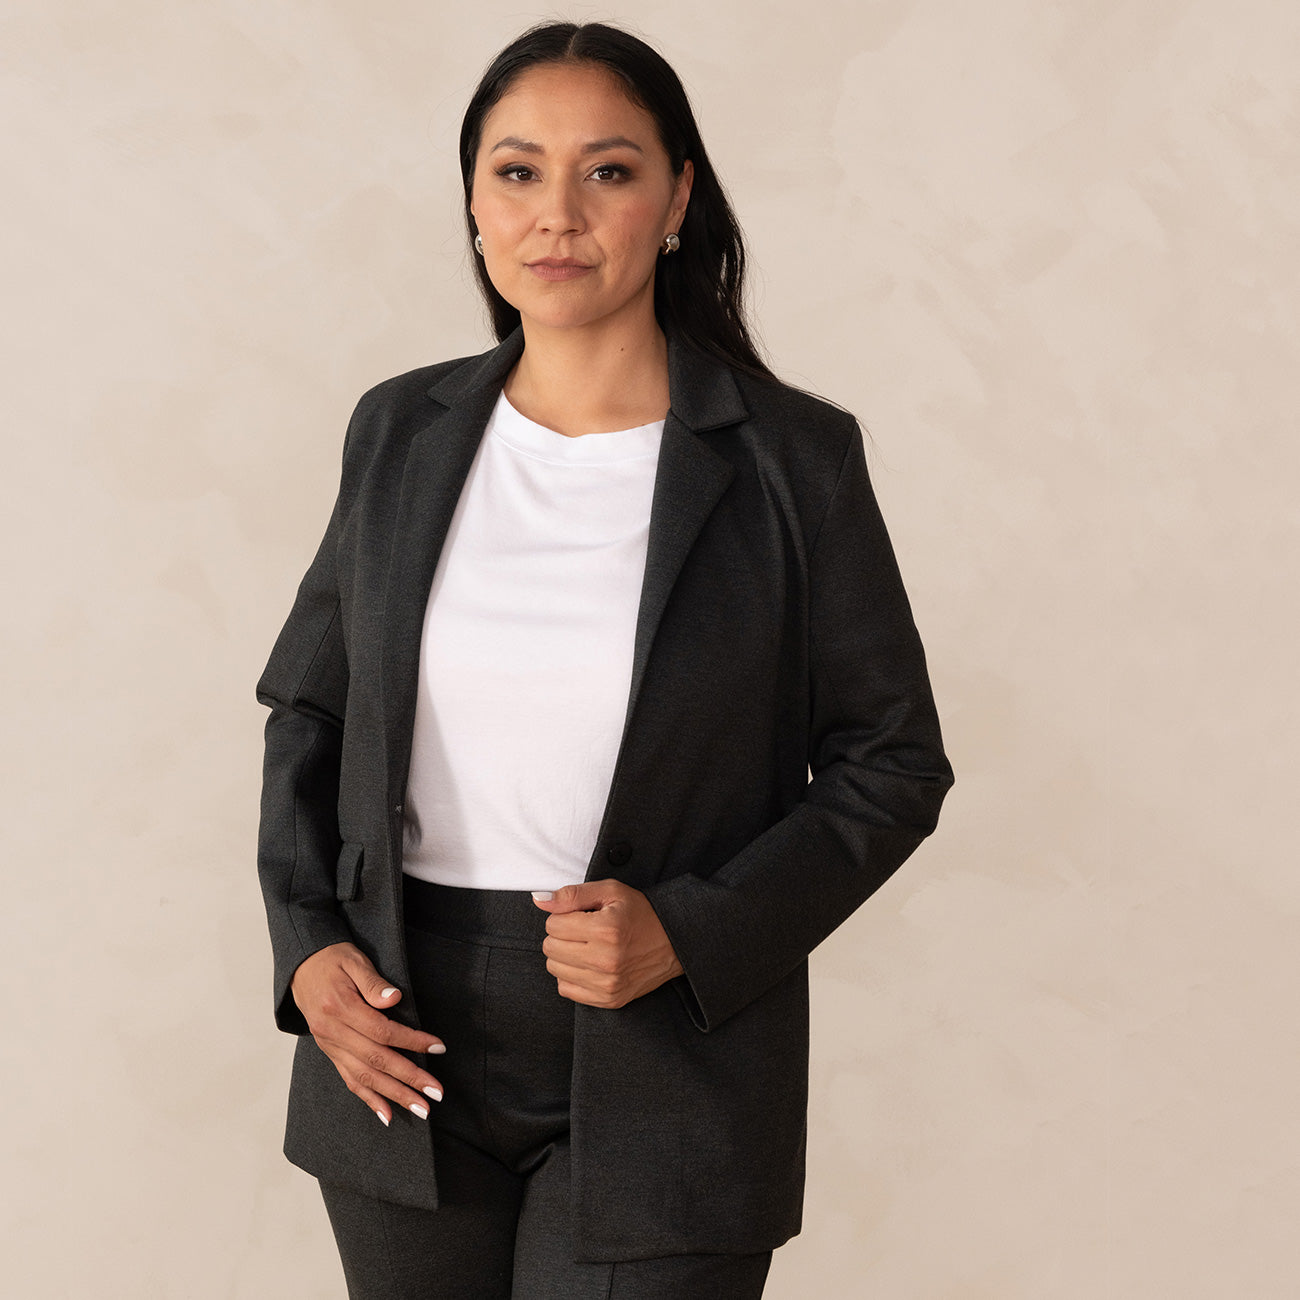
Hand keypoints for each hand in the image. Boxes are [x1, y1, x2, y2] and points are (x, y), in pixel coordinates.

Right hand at [290, 941, 445, 1126]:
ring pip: (364, 1076)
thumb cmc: (334, 959)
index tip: (438, 1047)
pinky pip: (349, 1080)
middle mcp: (333, 1032)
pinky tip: (388, 1116)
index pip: (382, 1031)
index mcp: (340, 1007)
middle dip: (409, 1079)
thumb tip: (394, 998)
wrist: (301, 965)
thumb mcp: (354, 960)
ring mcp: (330, 1046)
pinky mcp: (330, 1053)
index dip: (412, 1041)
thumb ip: (373, 981)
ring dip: (394, 1096)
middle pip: (376, 1060)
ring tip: (420, 1110)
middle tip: (436, 1094)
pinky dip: (369, 1099)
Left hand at [533, 880, 684, 1008]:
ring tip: (586, 946)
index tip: (581, 915)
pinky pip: (566, 989)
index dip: (563, 915)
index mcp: (606, 929)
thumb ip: (572, 894)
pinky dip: (572, 975)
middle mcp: (606, 960)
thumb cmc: (640, 912)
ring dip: (565, 955)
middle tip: (583, 930)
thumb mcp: (610, 892)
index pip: (552, 924)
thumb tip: (539, 899)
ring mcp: (608, 984)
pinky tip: (589, 963)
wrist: (674, 942)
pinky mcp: (609, 1000)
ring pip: (555, 969)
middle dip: (561, 935)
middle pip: (550, 948)